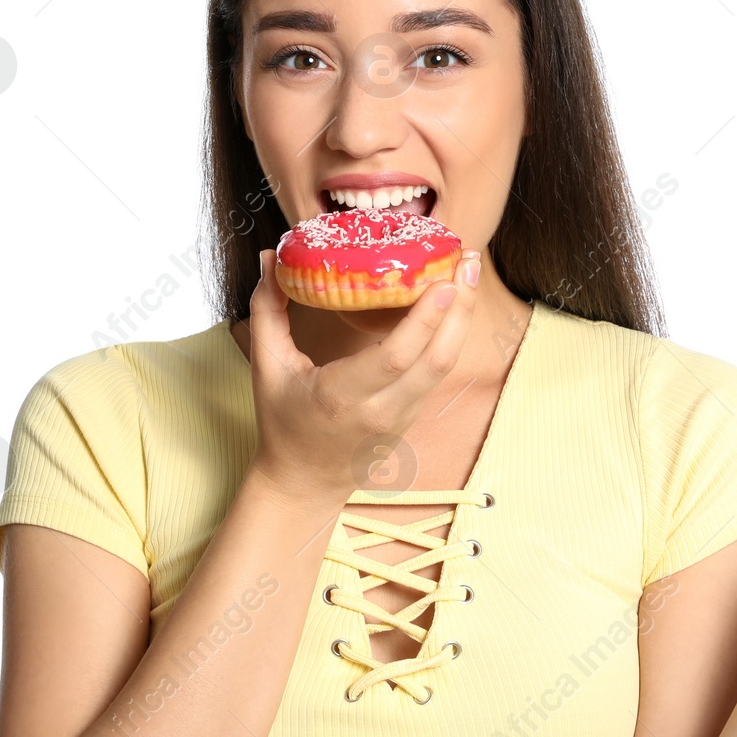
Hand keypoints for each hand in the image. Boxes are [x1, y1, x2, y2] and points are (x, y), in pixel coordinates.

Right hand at [244, 247, 480, 503]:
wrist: (305, 480)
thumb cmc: (283, 420)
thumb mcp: (266, 367)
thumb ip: (266, 310)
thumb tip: (268, 256)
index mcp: (340, 397)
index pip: (394, 358)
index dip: (425, 320)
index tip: (443, 281)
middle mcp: (380, 410)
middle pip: (436, 359)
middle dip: (460, 308)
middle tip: (469, 261)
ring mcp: (403, 416)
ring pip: (446, 364)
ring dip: (463, 317)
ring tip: (470, 271)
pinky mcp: (414, 415)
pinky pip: (439, 371)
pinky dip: (452, 334)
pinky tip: (457, 302)